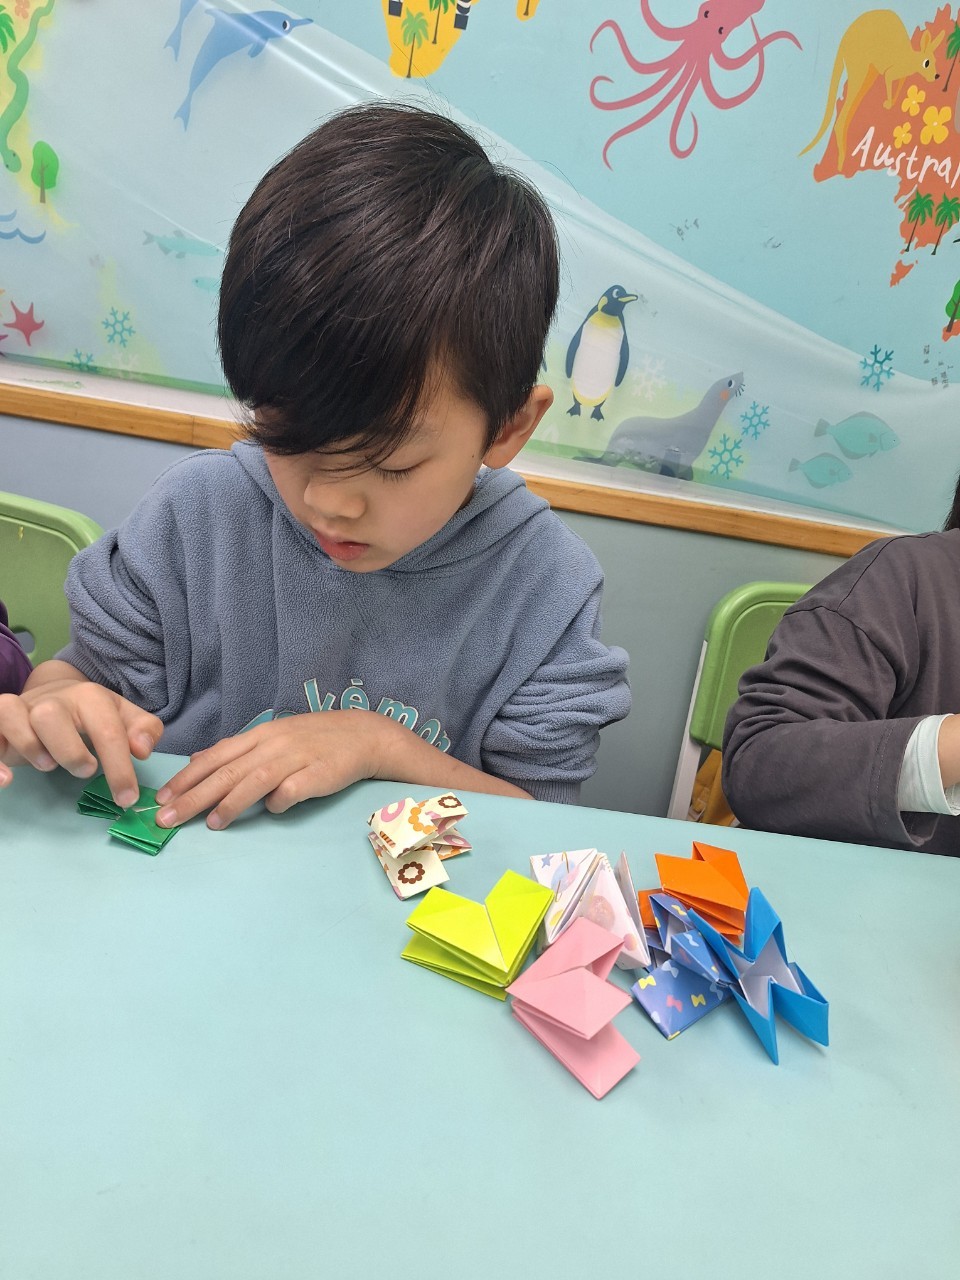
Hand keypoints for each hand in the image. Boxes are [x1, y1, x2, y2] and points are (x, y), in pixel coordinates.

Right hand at [0, 670, 162, 806]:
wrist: (52, 690)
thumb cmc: (89, 712)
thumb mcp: (121, 715)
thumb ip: (143, 728)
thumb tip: (143, 749)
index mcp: (89, 697)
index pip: (107, 730)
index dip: (119, 768)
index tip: (126, 798)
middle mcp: (53, 699)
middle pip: (52, 716)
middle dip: (69, 750)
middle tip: (85, 770)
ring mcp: (22, 707)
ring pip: (13, 714)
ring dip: (29, 746)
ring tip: (48, 765)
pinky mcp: (0, 720)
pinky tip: (6, 779)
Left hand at [155, 711, 385, 829]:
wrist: (363, 735)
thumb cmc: (314, 740)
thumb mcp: (272, 737)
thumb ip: (237, 750)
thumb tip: (197, 760)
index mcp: (260, 735)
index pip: (215, 757)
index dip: (187, 778)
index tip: (161, 798)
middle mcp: (273, 744)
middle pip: (227, 771)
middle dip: (193, 796)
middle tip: (167, 818)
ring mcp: (297, 758)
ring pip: (256, 780)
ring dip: (230, 802)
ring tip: (210, 823)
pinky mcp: (319, 774)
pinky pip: (293, 789)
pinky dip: (279, 801)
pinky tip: (272, 811)